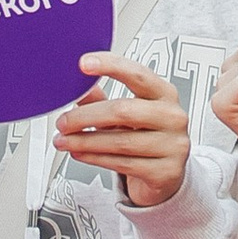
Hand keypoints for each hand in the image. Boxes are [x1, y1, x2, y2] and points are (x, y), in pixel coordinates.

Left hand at [56, 53, 189, 205]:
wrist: (166, 174)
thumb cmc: (146, 137)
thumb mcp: (126, 114)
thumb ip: (101, 100)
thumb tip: (77, 87)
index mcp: (164, 93)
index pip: (137, 74)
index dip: (110, 66)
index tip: (84, 64)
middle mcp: (172, 117)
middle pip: (123, 110)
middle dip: (86, 116)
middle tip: (64, 122)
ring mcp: (173, 145)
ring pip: (120, 142)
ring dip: (85, 141)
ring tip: (65, 141)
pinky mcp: (165, 172)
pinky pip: (122, 164)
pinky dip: (95, 158)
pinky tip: (80, 153)